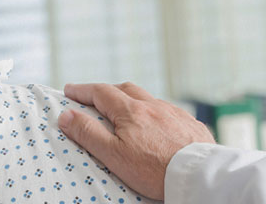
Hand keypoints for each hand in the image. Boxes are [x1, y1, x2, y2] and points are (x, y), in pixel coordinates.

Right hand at [57, 83, 214, 200]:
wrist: (198, 176)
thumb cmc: (155, 169)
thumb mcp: (113, 154)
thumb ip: (88, 133)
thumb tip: (67, 115)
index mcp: (132, 111)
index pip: (101, 93)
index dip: (83, 90)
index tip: (70, 90)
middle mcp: (154, 106)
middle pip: (126, 89)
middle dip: (108, 91)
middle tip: (95, 98)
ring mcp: (175, 114)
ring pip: (150, 99)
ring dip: (134, 101)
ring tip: (126, 113)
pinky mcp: (191, 125)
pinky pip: (170, 112)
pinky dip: (156, 113)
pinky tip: (157, 126)